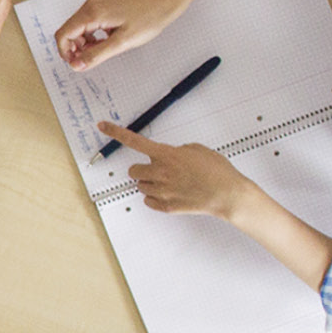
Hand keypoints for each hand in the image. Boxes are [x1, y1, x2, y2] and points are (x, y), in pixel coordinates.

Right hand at [56, 0, 183, 70]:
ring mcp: (94, 6)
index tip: (77, 64)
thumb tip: (76, 65)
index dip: (66, 52)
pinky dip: (89, 37)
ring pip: (76, 29)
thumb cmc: (147, 20)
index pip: (64, 34)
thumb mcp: (121, 43)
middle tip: (89, 60)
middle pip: (67, 31)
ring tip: (100, 51)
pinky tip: (103, 42)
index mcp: (92, 13)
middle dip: (74, 49)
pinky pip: (86, 25)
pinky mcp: (100, 8)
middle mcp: (89, 6)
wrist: (161, 5)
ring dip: (82, 44)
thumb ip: (96, 55)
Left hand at [102, 121, 258, 218]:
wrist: (228, 194)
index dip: (115, 132)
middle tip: (158, 170)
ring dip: (150, 183)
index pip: (134, 141)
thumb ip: (177, 150)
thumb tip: (170, 156)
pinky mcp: (166, 206)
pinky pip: (149, 201)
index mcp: (167, 155)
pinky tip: (171, 194)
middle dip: (143, 169)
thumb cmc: (217, 171)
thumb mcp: (197, 149)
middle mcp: (160, 172)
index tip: (103, 126)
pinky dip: (156, 198)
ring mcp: (162, 191)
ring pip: (141, 186)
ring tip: (171, 183)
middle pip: (133, 170)